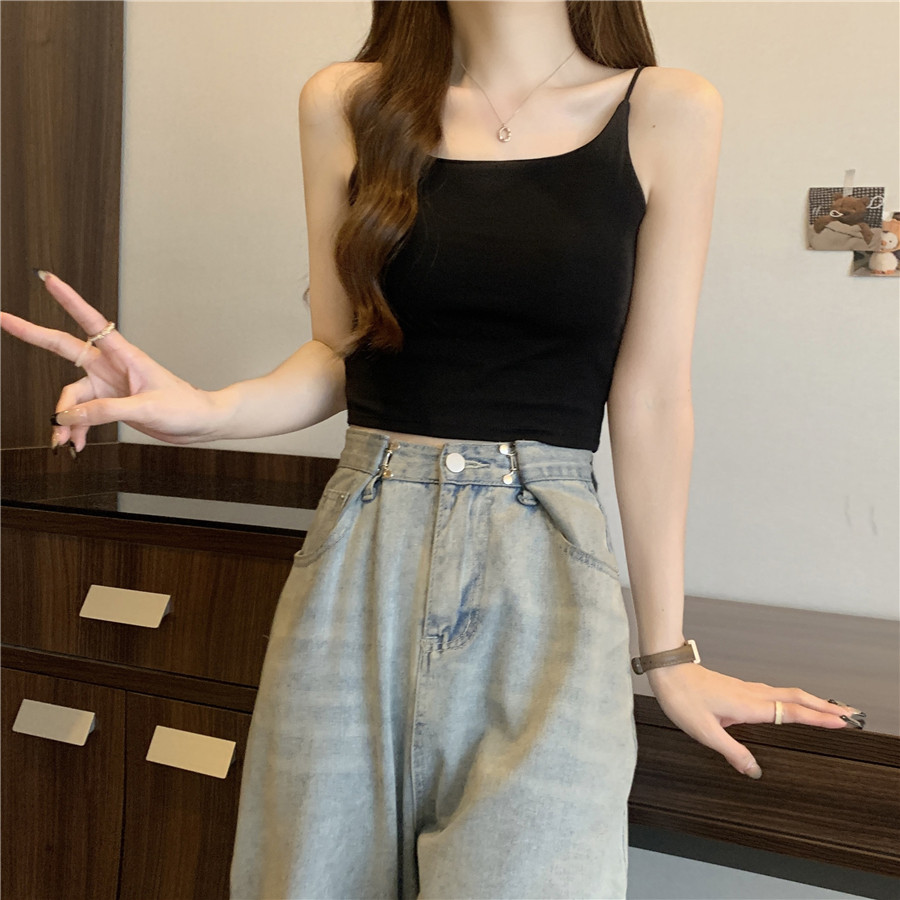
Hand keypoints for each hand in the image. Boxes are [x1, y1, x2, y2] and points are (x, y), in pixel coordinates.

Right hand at [0, 271, 223, 450]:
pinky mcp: (110, 404)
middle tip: (4, 319)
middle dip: (32, 336)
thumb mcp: (145, 408)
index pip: (91, 321)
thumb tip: (69, 416)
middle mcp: (110, 367)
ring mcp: (108, 385)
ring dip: (64, 420)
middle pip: (63, 348)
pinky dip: (76, 429)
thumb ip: (105, 411)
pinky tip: (75, 444)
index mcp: (124, 355)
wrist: (199, 424)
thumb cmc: (184, 407)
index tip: (48, 279)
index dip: (69, 300)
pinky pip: (82, 415)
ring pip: (71, 398)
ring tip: (65, 442)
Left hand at [645, 662, 865, 778]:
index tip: (843, 722)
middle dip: (824, 706)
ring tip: (827, 709)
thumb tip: (754, 771)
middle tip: (849, 713)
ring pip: (786, 693)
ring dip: (810, 701)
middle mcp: (752, 694)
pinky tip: (789, 703)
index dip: (819, 718)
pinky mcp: (738, 688)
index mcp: (749, 705)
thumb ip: (732, 752)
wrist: (667, 670)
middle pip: (796, 698)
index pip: (792, 713)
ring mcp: (745, 689)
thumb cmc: (682, 697)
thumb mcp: (705, 732)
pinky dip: (791, 698)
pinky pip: (774, 692)